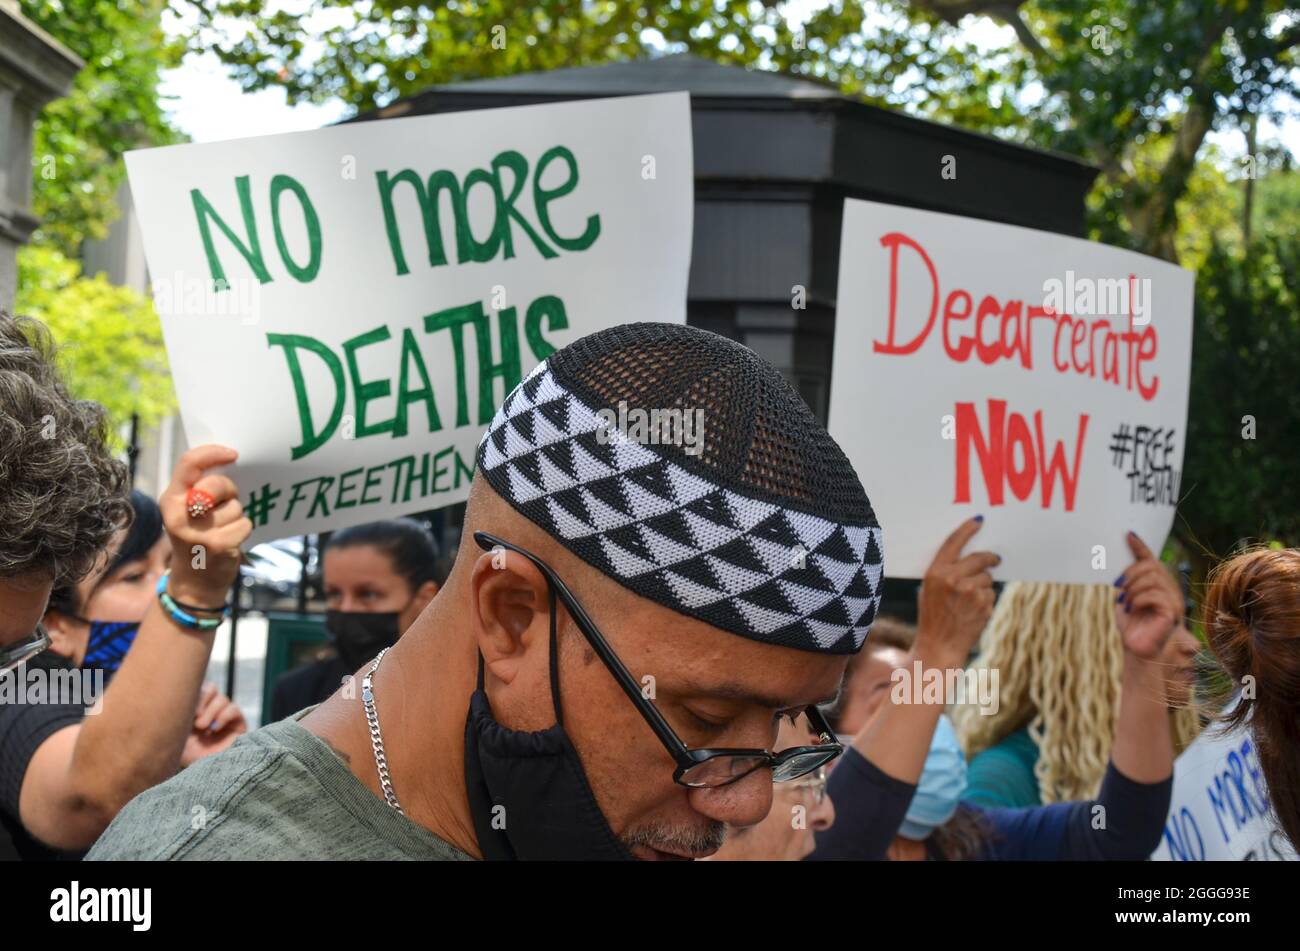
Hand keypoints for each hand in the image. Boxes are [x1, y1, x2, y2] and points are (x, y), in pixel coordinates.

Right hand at [160, 445, 251, 607]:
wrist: (195, 581)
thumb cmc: (195, 535)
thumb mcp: (186, 509)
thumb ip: (199, 486)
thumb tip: (229, 459)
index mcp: (170, 500)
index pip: (188, 464)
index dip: (213, 453)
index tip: (232, 454)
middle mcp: (180, 515)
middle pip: (217, 484)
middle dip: (228, 490)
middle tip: (224, 502)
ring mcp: (199, 532)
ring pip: (235, 506)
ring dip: (235, 515)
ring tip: (222, 528)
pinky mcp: (220, 545)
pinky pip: (245, 523)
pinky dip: (243, 530)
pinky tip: (230, 540)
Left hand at [180, 682, 246, 766]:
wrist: (202, 776)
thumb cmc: (186, 756)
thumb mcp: (177, 734)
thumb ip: (177, 717)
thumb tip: (174, 697)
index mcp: (195, 709)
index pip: (197, 688)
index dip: (193, 695)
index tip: (185, 710)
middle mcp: (210, 710)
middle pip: (210, 688)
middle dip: (201, 700)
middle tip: (194, 718)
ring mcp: (224, 716)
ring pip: (221, 698)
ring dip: (210, 711)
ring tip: (202, 727)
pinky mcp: (238, 723)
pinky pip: (233, 709)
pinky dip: (223, 716)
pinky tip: (214, 729)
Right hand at [915, 517, 999, 666]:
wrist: (939, 647)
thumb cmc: (932, 617)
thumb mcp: (929, 590)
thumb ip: (945, 573)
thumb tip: (969, 559)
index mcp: (935, 572)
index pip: (953, 543)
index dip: (967, 529)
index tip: (979, 521)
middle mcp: (953, 579)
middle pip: (979, 558)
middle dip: (989, 559)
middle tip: (995, 560)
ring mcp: (970, 592)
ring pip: (987, 578)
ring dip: (983, 585)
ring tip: (970, 601)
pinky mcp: (984, 605)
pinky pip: (990, 594)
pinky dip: (986, 600)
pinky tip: (973, 612)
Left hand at [1114, 532, 1180, 659]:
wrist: (1138, 650)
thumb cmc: (1132, 625)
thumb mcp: (1125, 598)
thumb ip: (1127, 581)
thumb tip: (1121, 562)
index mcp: (1159, 583)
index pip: (1151, 559)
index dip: (1140, 546)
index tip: (1128, 534)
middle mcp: (1169, 589)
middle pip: (1150, 566)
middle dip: (1130, 573)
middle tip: (1117, 585)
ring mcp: (1173, 600)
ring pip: (1151, 578)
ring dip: (1131, 588)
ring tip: (1124, 601)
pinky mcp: (1171, 612)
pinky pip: (1154, 595)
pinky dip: (1137, 599)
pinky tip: (1130, 608)